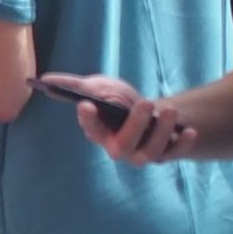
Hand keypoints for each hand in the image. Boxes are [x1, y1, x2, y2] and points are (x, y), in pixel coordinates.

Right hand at [74, 81, 196, 165]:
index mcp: (97, 133)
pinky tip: (190, 131)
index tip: (87, 105)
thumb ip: (72, 85)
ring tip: (169, 111)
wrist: (145, 111)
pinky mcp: (163, 154)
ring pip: (151, 151)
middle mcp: (118, 148)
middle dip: (135, 126)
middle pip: (124, 145)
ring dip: (162, 133)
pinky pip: (173, 154)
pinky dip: (183, 145)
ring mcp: (141, 154)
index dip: (88, 120)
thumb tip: (42, 79)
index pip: (90, 129)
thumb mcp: (95, 87)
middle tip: (144, 103)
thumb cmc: (115, 100)